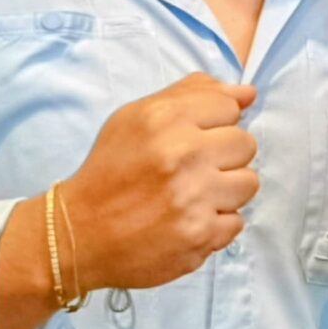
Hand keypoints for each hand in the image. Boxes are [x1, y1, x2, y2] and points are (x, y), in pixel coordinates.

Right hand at [60, 73, 258, 289]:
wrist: (79, 233)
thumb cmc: (111, 170)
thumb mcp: (137, 117)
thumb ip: (193, 95)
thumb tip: (248, 93)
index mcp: (166, 119)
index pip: (230, 107)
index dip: (215, 123)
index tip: (193, 138)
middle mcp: (183, 154)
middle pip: (246, 144)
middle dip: (224, 156)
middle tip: (193, 170)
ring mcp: (194, 197)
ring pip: (248, 183)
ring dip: (225, 191)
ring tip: (193, 196)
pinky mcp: (199, 235)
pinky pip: (236, 222)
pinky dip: (215, 225)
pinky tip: (186, 221)